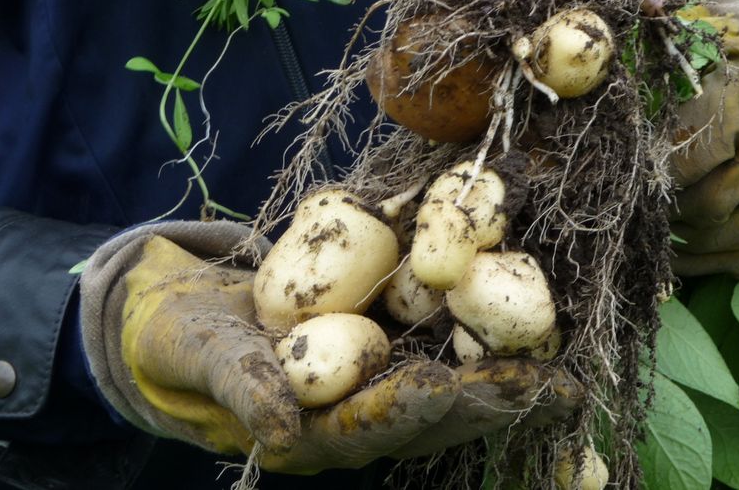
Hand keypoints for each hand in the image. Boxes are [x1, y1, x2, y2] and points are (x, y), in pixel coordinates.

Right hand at [82, 227, 579, 474]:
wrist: (182, 314)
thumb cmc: (179, 343)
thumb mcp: (198, 359)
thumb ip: (239, 392)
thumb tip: (284, 435)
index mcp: (315, 432)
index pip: (379, 425)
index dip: (422, 409)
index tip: (460, 388)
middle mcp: (357, 409)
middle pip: (436, 413)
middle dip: (491, 399)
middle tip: (551, 385)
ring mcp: (373, 376)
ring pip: (448, 377)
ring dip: (501, 367)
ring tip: (559, 359)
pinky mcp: (380, 340)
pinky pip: (434, 336)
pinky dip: (473, 325)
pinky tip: (513, 304)